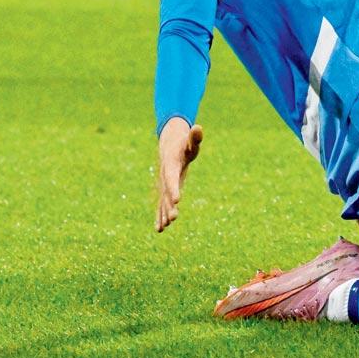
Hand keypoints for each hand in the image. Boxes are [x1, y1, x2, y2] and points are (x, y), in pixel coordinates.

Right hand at [156, 117, 202, 232]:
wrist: (169, 145)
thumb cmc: (184, 144)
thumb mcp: (191, 141)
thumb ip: (194, 137)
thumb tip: (198, 128)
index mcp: (172, 165)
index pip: (172, 178)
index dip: (174, 188)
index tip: (177, 200)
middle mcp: (165, 177)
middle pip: (167, 193)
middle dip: (169, 206)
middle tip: (173, 219)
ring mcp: (164, 185)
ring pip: (163, 201)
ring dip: (163, 214)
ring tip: (164, 228)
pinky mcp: (165, 190)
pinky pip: (161, 204)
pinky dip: (160, 216)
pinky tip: (160, 229)